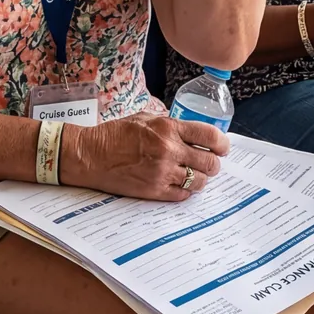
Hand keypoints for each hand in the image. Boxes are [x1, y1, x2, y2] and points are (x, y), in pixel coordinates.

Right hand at [61, 112, 227, 202]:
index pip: (210, 136)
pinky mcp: (154, 191)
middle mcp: (168, 150)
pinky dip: (184, 191)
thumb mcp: (146, 118)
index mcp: (168, 128)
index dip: (222, 144)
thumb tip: (194, 134)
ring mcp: (162, 172)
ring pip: (199, 181)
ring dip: (200, 179)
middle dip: (213, 164)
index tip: (223, 148)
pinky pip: (182, 195)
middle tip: (209, 164)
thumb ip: (171, 126)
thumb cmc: (115, 134)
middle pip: (209, 163)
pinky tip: (178, 184)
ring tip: (193, 175)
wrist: (90, 155)